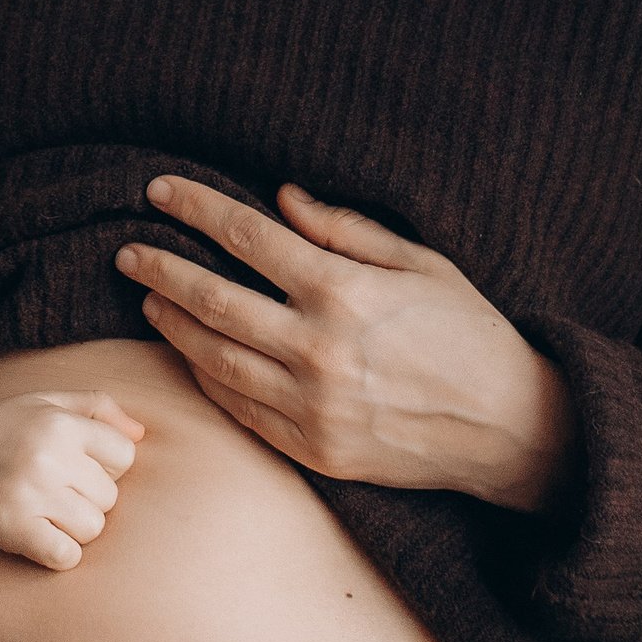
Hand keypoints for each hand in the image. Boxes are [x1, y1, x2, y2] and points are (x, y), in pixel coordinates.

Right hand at [0, 391, 144, 569]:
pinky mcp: (15, 528)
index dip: (106, 466)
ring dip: (74, 528)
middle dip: (87, 498)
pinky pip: (66, 556)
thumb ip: (95, 407)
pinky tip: (39, 536)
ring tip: (45, 512)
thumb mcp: (41, 402)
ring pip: (93, 529)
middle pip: (110, 497)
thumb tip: (141, 435)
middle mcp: (49, 455)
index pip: (124, 456)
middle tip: (53, 491)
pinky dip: (58, 553)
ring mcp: (31, 493)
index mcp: (60, 422)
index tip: (77, 468)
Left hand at [118, 177, 577, 512]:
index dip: (195, 209)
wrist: (514, 430)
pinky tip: (189, 353)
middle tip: (128, 251)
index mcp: (344, 292)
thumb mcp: (421, 263)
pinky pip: (239, 408)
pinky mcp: (314, 449)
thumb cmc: (470, 333)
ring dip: (172, 325)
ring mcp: (312, 406)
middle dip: (160, 269)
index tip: (158, 192)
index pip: (246, 236)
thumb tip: (282, 198)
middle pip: (212, 298)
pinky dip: (205, 376)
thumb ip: (346, 229)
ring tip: (148, 299)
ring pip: (214, 357)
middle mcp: (319, 349)